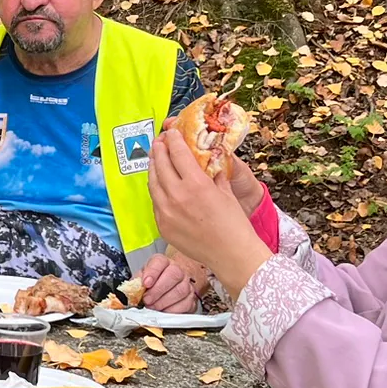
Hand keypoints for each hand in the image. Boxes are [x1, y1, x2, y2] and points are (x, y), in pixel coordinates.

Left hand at [136, 253, 199, 313]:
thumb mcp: (141, 278)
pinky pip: (186, 304)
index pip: (160, 262)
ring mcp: (187, 283)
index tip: (146, 283)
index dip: (152, 272)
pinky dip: (173, 310)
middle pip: (173, 275)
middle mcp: (177, 270)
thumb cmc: (154, 281)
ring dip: (164, 302)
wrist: (171, 284)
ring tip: (153, 307)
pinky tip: (164, 311)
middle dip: (158, 290)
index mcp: (162, 262)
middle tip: (147, 300)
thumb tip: (129, 293)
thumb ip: (136, 283)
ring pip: (181, 290)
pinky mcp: (192, 298)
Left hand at [148, 128, 271, 299]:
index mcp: (195, 184)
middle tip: (159, 142)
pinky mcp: (162, 225)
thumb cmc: (233, 224)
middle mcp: (177, 196)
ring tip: (155, 159)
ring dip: (153, 168)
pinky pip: (155, 201)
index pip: (177, 153)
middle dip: (159, 150)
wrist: (231, 255)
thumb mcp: (226, 192)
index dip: (173, 140)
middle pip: (160, 165)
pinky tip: (160, 184)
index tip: (171, 133)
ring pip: (153, 183)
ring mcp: (166, 212)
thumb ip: (213, 174)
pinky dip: (156, 189)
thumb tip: (208, 160)